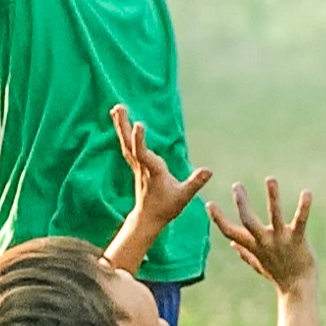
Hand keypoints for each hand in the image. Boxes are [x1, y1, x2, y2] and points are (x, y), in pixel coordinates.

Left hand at [110, 104, 211, 229]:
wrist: (148, 218)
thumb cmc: (166, 207)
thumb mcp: (183, 196)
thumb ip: (195, 182)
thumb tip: (209, 170)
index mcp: (153, 172)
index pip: (143, 154)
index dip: (140, 140)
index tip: (138, 124)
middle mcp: (142, 166)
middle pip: (130, 144)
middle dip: (124, 127)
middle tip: (118, 108)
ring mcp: (137, 166)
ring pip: (127, 143)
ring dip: (121, 126)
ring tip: (116, 108)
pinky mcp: (137, 165)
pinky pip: (128, 146)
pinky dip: (124, 133)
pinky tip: (121, 122)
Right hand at [211, 179, 314, 291]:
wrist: (298, 289)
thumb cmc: (278, 275)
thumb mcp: (258, 264)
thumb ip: (245, 253)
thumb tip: (232, 244)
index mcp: (253, 246)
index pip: (229, 232)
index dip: (218, 218)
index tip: (208, 203)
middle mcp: (264, 242)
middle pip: (247, 219)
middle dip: (241, 202)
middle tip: (237, 185)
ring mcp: (280, 240)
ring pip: (274, 215)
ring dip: (272, 196)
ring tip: (270, 179)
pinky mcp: (297, 240)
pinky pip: (300, 221)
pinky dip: (304, 207)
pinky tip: (306, 193)